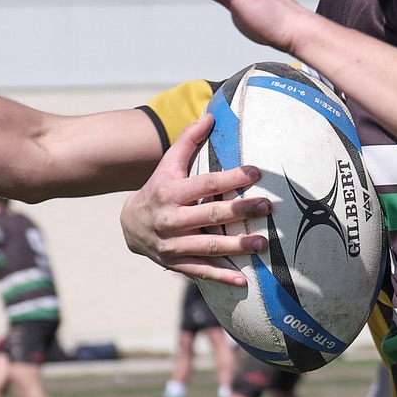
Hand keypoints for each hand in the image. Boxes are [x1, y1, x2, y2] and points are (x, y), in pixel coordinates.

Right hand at [120, 112, 268, 285]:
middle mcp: (171, 220)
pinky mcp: (176, 264)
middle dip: (239, 210)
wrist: (130, 226)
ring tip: (262, 243)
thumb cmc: (157, 190)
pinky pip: (201, 271)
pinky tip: (243, 280)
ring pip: (208, 246)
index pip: (205, 183)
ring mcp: (173, 245)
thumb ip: (188, 141)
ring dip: (236, 246)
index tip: (256, 172)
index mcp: (171, 193)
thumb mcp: (168, 165)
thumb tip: (210, 115)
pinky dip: (222, 276)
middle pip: (209, 214)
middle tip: (267, 207)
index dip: (231, 177)